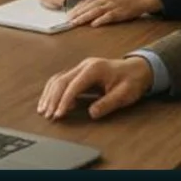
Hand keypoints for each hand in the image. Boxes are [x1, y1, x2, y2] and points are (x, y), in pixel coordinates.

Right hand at [37, 57, 153, 120]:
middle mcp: (84, 66)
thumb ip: (107, 103)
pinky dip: (54, 90)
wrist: (137, 69)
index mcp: (94, 69)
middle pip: (62, 80)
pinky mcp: (80, 72)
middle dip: (53, 98)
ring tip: (44, 109)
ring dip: (50, 94)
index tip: (58, 114)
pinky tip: (51, 101)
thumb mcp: (124, 95)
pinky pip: (63, 79)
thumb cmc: (131, 81)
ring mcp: (81, 68)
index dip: (64, 101)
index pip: (73, 85)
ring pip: (59, 78)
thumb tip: (91, 113)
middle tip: (47, 114)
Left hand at [66, 0, 161, 27]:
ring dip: (83, 18)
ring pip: (94, 12)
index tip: (67, 15)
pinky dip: (101, 20)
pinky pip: (108, 17)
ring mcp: (111, 5)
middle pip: (87, 7)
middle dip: (76, 14)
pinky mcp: (119, 12)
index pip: (85, 2)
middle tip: (67, 21)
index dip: (76, 9)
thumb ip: (98, 2)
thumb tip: (86, 9)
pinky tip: (94, 24)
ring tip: (75, 23)